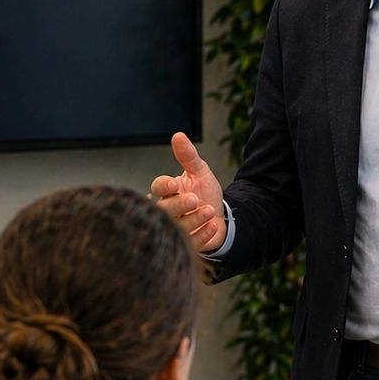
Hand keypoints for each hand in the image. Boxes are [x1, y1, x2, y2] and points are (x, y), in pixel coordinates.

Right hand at [150, 132, 225, 252]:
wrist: (221, 216)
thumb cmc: (205, 193)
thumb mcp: (199, 172)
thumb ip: (188, 156)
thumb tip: (178, 135)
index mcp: (167, 192)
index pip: (157, 187)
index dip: (164, 187)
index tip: (175, 184)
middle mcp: (168, 210)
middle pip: (164, 210)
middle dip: (178, 205)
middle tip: (194, 199)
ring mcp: (176, 229)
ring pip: (177, 227)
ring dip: (193, 219)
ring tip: (209, 210)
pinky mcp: (188, 244)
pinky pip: (192, 243)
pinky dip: (202, 235)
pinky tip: (213, 226)